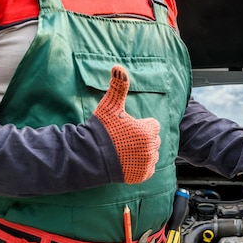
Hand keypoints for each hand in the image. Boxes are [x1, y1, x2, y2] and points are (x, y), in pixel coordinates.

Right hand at [93, 65, 160, 183]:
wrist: (89, 156)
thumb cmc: (101, 130)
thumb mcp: (110, 106)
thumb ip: (118, 87)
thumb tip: (118, 67)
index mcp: (147, 131)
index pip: (153, 125)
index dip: (141, 125)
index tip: (127, 127)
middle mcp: (150, 149)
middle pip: (153, 140)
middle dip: (142, 138)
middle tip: (124, 139)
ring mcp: (146, 164)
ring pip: (151, 154)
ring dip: (142, 152)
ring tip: (125, 150)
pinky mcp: (142, 176)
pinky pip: (148, 168)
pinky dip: (140, 165)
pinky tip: (127, 161)